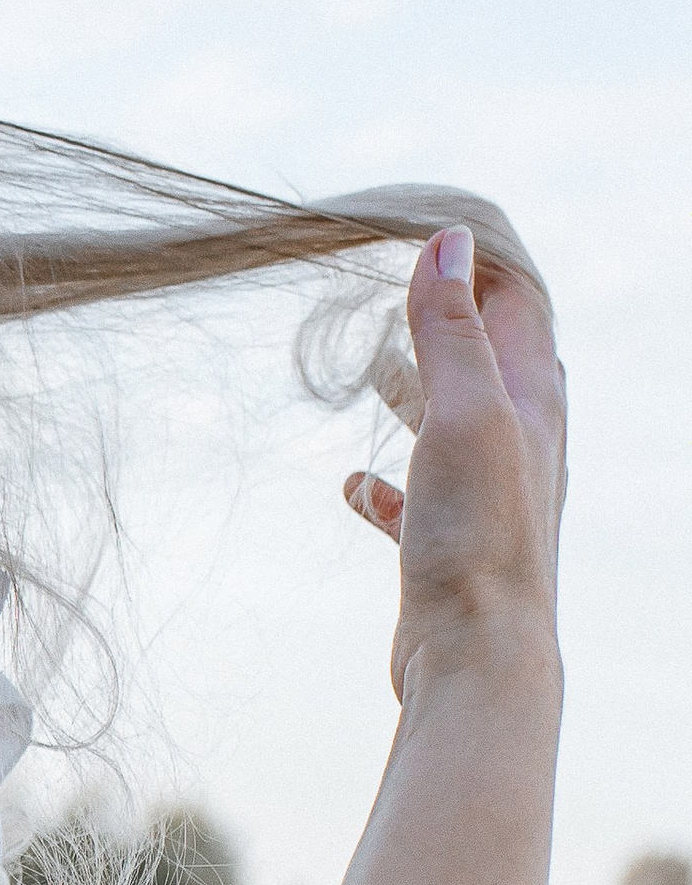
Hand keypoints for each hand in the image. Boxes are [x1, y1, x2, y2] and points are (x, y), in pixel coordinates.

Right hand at [344, 229, 564, 703]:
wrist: (475, 654)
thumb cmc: (476, 535)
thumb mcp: (464, 412)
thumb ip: (453, 329)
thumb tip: (449, 243)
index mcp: (531, 399)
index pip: (516, 301)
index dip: (477, 259)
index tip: (426, 230)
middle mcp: (516, 441)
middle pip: (485, 358)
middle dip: (443, 317)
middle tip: (399, 284)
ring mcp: (482, 495)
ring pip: (448, 423)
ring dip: (413, 390)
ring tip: (375, 365)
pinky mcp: (445, 546)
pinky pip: (412, 500)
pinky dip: (382, 484)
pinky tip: (352, 485)